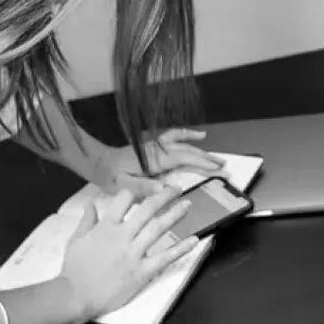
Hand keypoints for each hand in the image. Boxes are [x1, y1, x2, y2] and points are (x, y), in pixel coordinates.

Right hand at [61, 188, 197, 317]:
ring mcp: (134, 254)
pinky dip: (181, 248)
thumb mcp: (76, 240)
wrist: (76, 297)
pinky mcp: (142, 272)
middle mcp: (122, 236)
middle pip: (147, 209)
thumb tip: (91, 204)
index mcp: (106, 227)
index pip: (124, 200)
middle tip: (176, 189)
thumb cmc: (74, 270)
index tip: (143, 192)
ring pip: (158, 228)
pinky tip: (194, 240)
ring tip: (187, 204)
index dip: (134, 193)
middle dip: (163, 196)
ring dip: (175, 214)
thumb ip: (86, 221)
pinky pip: (165, 257)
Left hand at [99, 129, 226, 196]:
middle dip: (208, 159)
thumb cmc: (110, 175)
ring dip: (202, 150)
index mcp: (154, 159)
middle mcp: (158, 150)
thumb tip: (166, 189)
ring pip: (184, 144)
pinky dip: (187, 134)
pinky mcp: (154, 146)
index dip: (202, 163)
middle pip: (188, 151)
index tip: (218, 169)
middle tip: (225, 167)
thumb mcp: (123, 186)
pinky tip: (197, 135)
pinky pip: (175, 137)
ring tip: (217, 157)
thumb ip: (143, 187)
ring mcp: (157, 146)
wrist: (98, 162)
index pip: (184, 159)